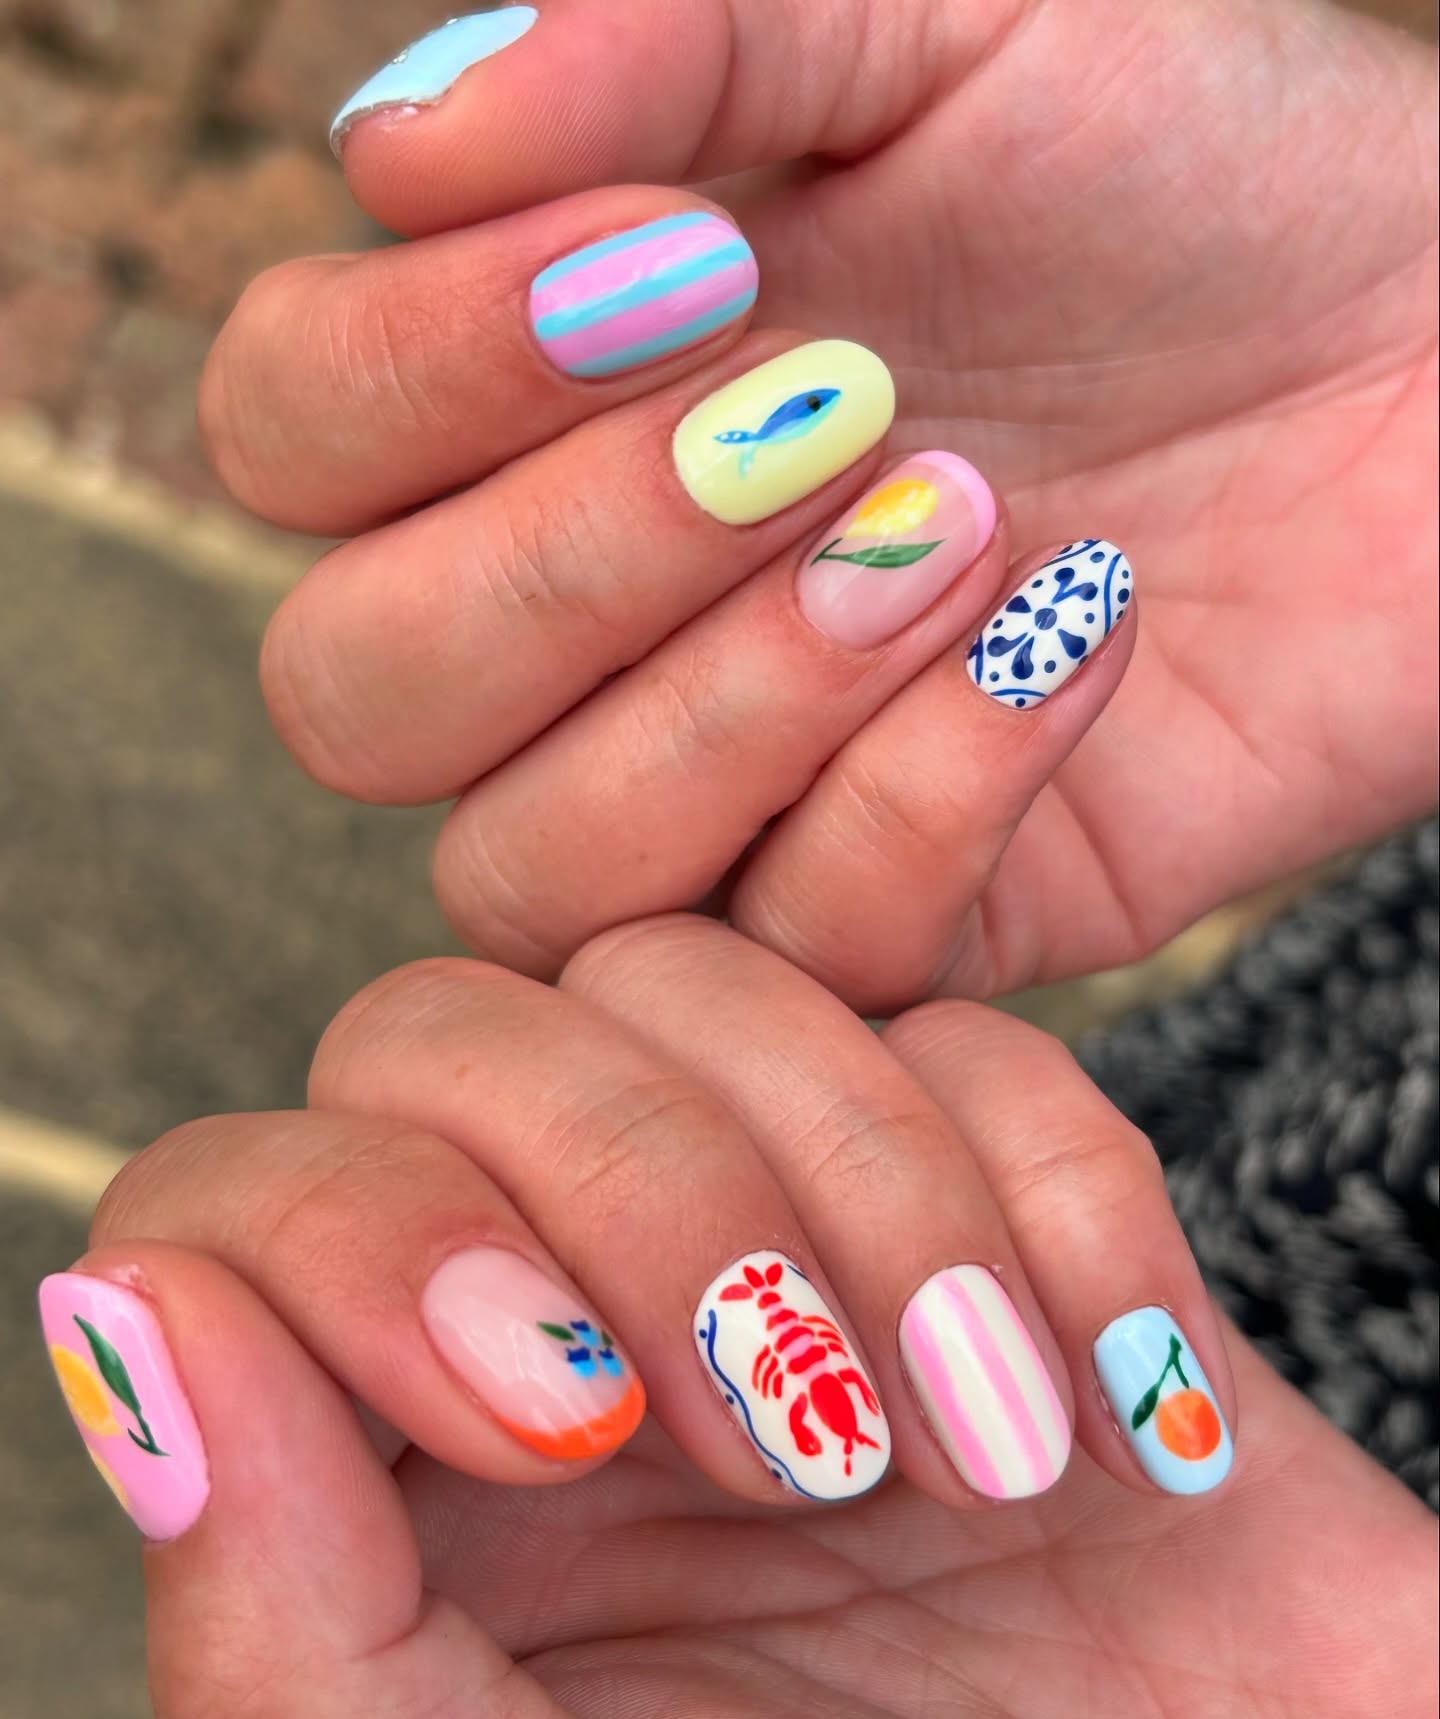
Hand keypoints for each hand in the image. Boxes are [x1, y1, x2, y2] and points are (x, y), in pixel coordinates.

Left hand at [45, 921, 1435, 1714]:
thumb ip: (288, 1632)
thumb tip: (145, 1329)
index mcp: (403, 1465)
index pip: (240, 1197)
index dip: (360, 1236)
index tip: (557, 1415)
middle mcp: (565, 1303)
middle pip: (454, 1032)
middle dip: (636, 1186)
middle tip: (792, 1433)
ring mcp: (782, 1222)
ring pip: (702, 986)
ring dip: (870, 1203)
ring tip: (976, 1458)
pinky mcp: (992, 1184)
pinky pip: (972, 1041)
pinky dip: (1059, 1210)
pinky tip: (1110, 1425)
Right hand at [204, 0, 1436, 1010]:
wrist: (1431, 352)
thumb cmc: (1184, 165)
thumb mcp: (929, 25)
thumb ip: (655, 49)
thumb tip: (385, 144)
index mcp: (541, 402)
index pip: (287, 439)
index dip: (412, 370)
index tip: (673, 253)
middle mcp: (588, 624)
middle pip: (352, 698)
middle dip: (568, 562)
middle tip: (826, 409)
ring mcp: (732, 791)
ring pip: (533, 872)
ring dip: (737, 700)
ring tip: (967, 520)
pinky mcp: (900, 914)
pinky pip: (799, 950)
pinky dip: (929, 795)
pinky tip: (1074, 636)